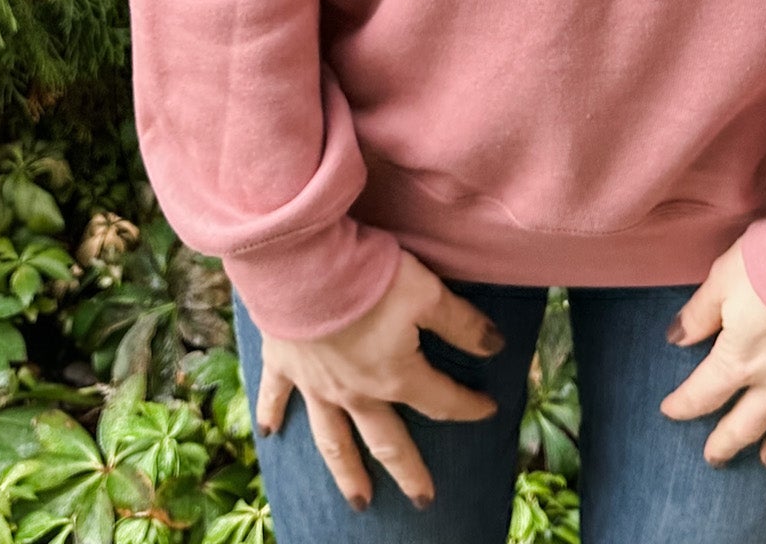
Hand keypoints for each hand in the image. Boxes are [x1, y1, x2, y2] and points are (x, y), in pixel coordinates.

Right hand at [251, 248, 503, 509]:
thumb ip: (462, 324)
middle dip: (408, 472)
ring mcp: (316, 384)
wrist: (303, 265)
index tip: (489, 410)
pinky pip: (276, 397)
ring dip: (346, 472)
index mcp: (395, 376)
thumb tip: (496, 347)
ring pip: (333, 439)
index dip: (469, 406)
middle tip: (422, 501)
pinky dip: (271, 414)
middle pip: (387, 441)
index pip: (441, 400)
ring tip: (359, 501)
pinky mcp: (283, 363)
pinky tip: (269, 434)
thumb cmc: (369, 277)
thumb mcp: (428, 292)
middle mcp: (356, 392)